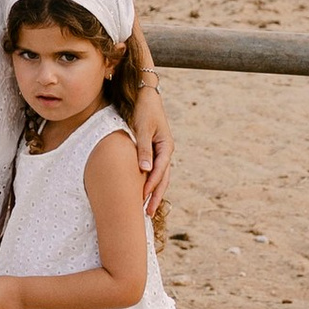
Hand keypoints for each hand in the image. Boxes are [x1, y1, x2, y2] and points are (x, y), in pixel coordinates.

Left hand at [130, 82, 172, 220]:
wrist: (144, 93)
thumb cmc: (143, 109)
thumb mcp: (142, 128)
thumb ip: (143, 149)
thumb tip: (145, 170)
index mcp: (165, 146)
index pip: (159, 171)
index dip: (151, 186)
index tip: (143, 199)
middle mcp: (165, 151)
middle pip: (162, 178)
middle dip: (155, 196)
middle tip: (148, 214)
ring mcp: (160, 152)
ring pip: (159, 176)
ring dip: (153, 192)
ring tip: (147, 209)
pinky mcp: (152, 150)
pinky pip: (152, 170)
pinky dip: (148, 182)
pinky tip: (142, 192)